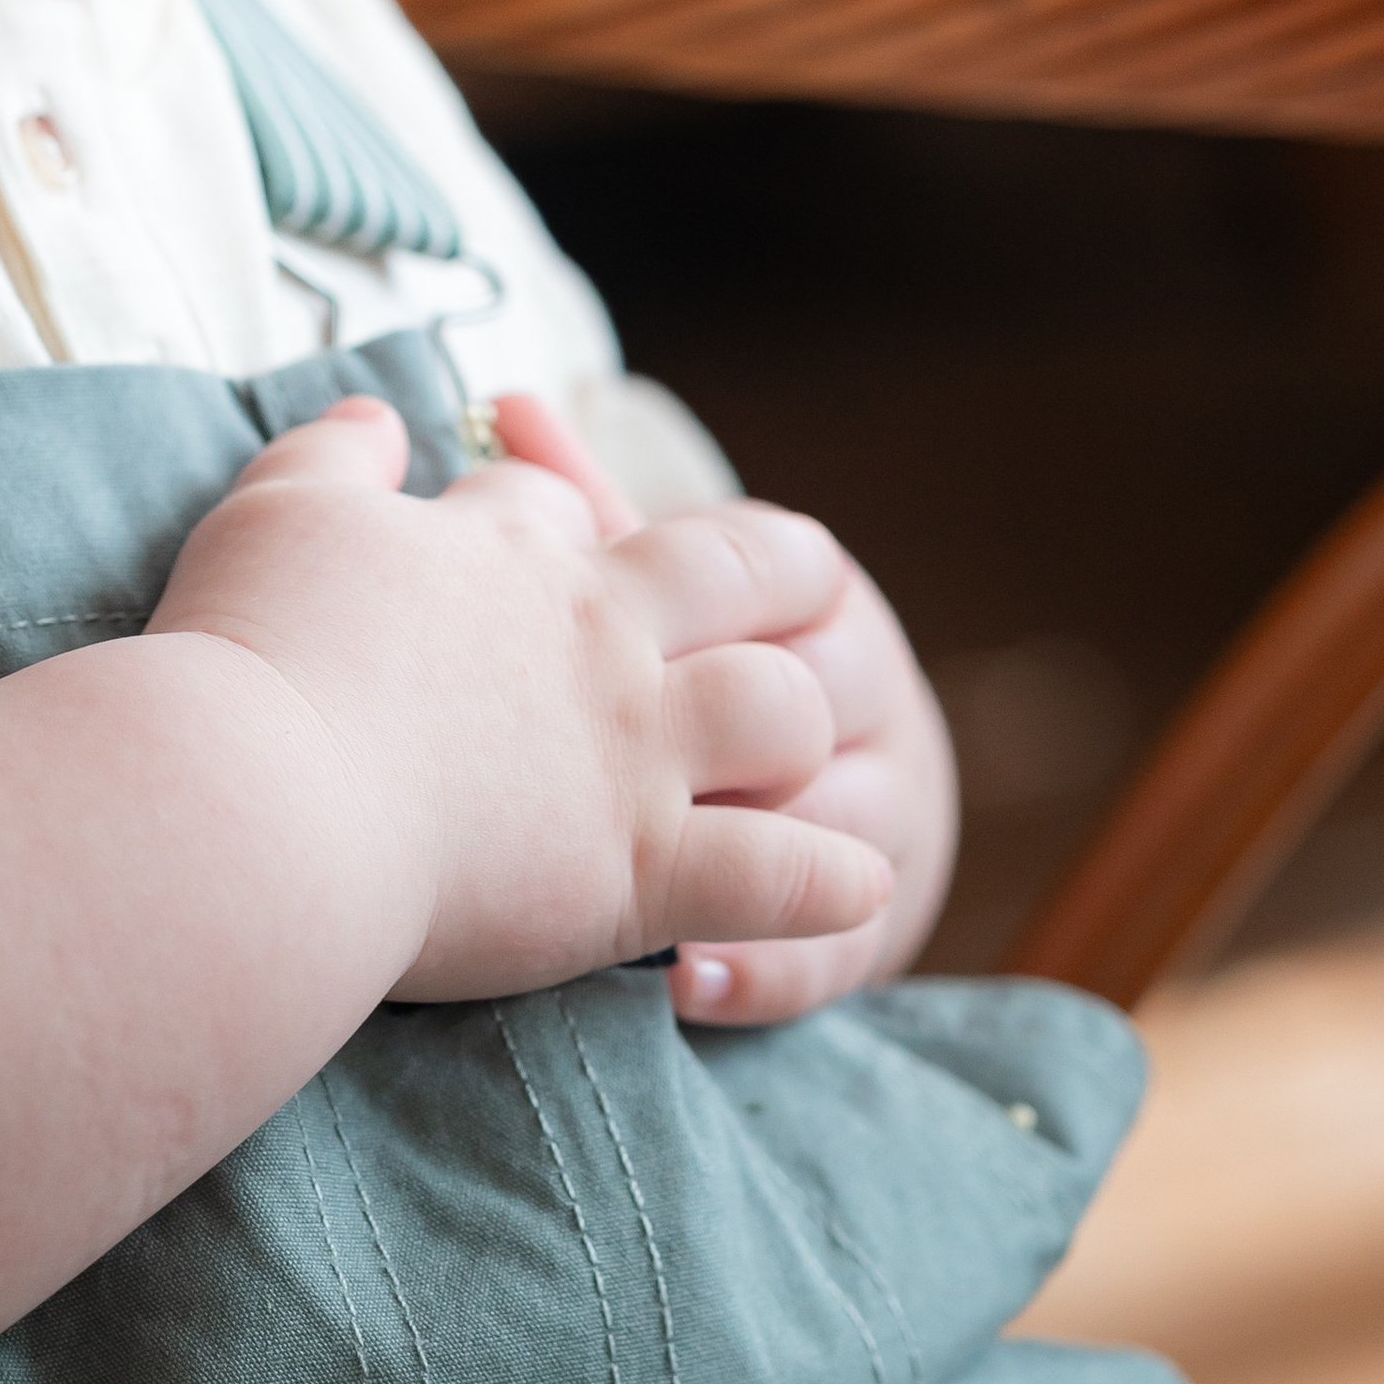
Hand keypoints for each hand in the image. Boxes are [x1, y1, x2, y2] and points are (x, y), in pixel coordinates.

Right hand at [149, 396, 893, 1004]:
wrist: (263, 803)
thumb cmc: (254, 652)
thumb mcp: (273, 512)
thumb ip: (330, 455)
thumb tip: (371, 415)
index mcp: (507, 552)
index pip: (565, 506)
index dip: (564, 517)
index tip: (548, 539)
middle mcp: (595, 637)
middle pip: (728, 574)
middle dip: (773, 571)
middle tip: (793, 586)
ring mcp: (631, 754)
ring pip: (780, 708)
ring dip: (800, 721)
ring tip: (809, 745)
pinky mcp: (639, 870)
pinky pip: (776, 874)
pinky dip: (828, 881)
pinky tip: (855, 883)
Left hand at [490, 396, 957, 1030]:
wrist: (812, 783)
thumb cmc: (697, 660)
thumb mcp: (649, 578)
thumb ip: (586, 501)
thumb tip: (500, 403)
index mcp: (817, 593)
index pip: (789, 575)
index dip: (710, 601)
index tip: (611, 622)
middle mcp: (867, 695)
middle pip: (821, 705)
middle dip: (736, 739)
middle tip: (625, 774)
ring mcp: (883, 813)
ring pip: (840, 833)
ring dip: (752, 868)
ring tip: (654, 904)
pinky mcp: (867, 923)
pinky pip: (832, 951)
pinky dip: (760, 968)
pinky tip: (679, 980)